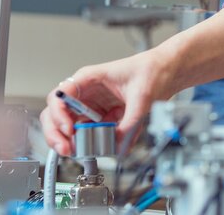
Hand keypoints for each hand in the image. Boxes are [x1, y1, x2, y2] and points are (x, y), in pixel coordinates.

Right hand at [39, 50, 172, 155]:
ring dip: (70, 141)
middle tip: (66, 149)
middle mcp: (86, 93)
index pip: (59, 96)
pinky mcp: (101, 118)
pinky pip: (88, 134)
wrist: (168, 72)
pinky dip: (90, 143)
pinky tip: (102, 146)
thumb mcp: (142, 96)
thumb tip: (119, 144)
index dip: (58, 115)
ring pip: (68, 127)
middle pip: (55, 114)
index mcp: (89, 78)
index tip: (69, 130)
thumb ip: (130, 122)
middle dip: (56, 134)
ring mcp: (92, 106)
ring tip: (80, 151)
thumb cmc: (152, 70)